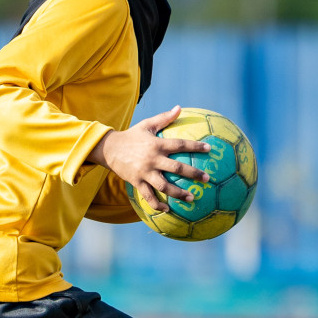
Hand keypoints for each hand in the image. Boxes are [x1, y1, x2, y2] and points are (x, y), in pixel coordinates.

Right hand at [88, 105, 211, 212]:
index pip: (180, 145)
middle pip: (177, 168)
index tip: (209, 149)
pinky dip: (157, 204)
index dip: (195, 146)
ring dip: (178, 193)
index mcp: (157, 145)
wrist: (108, 149)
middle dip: (193, 174)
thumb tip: (179, 108)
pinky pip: (148, 196)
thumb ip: (164, 118)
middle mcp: (152, 159)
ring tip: (191, 198)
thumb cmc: (131, 136)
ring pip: (164, 185)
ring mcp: (144, 172)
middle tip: (207, 179)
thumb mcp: (147, 124)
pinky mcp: (137, 182)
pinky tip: (167, 209)